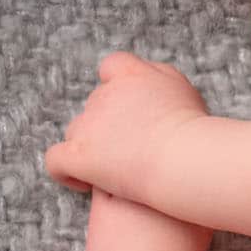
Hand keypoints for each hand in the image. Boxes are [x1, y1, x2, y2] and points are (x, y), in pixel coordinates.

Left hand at [45, 52, 209, 196]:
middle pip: (96, 104)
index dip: (117, 85)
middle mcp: (104, 95)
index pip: (113, 66)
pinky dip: (67, 172)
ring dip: (91, 147)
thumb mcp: (182, 88)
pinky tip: (85, 183)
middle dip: (110, 124)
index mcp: (131, 74)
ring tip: (115, 170)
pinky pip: (57, 162)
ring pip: (76, 132)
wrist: (183, 157)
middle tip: (134, 147)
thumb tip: (146, 78)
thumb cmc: (192, 129)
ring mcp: (88, 125)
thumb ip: (159, 78)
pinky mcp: (79, 156)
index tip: (131, 107)